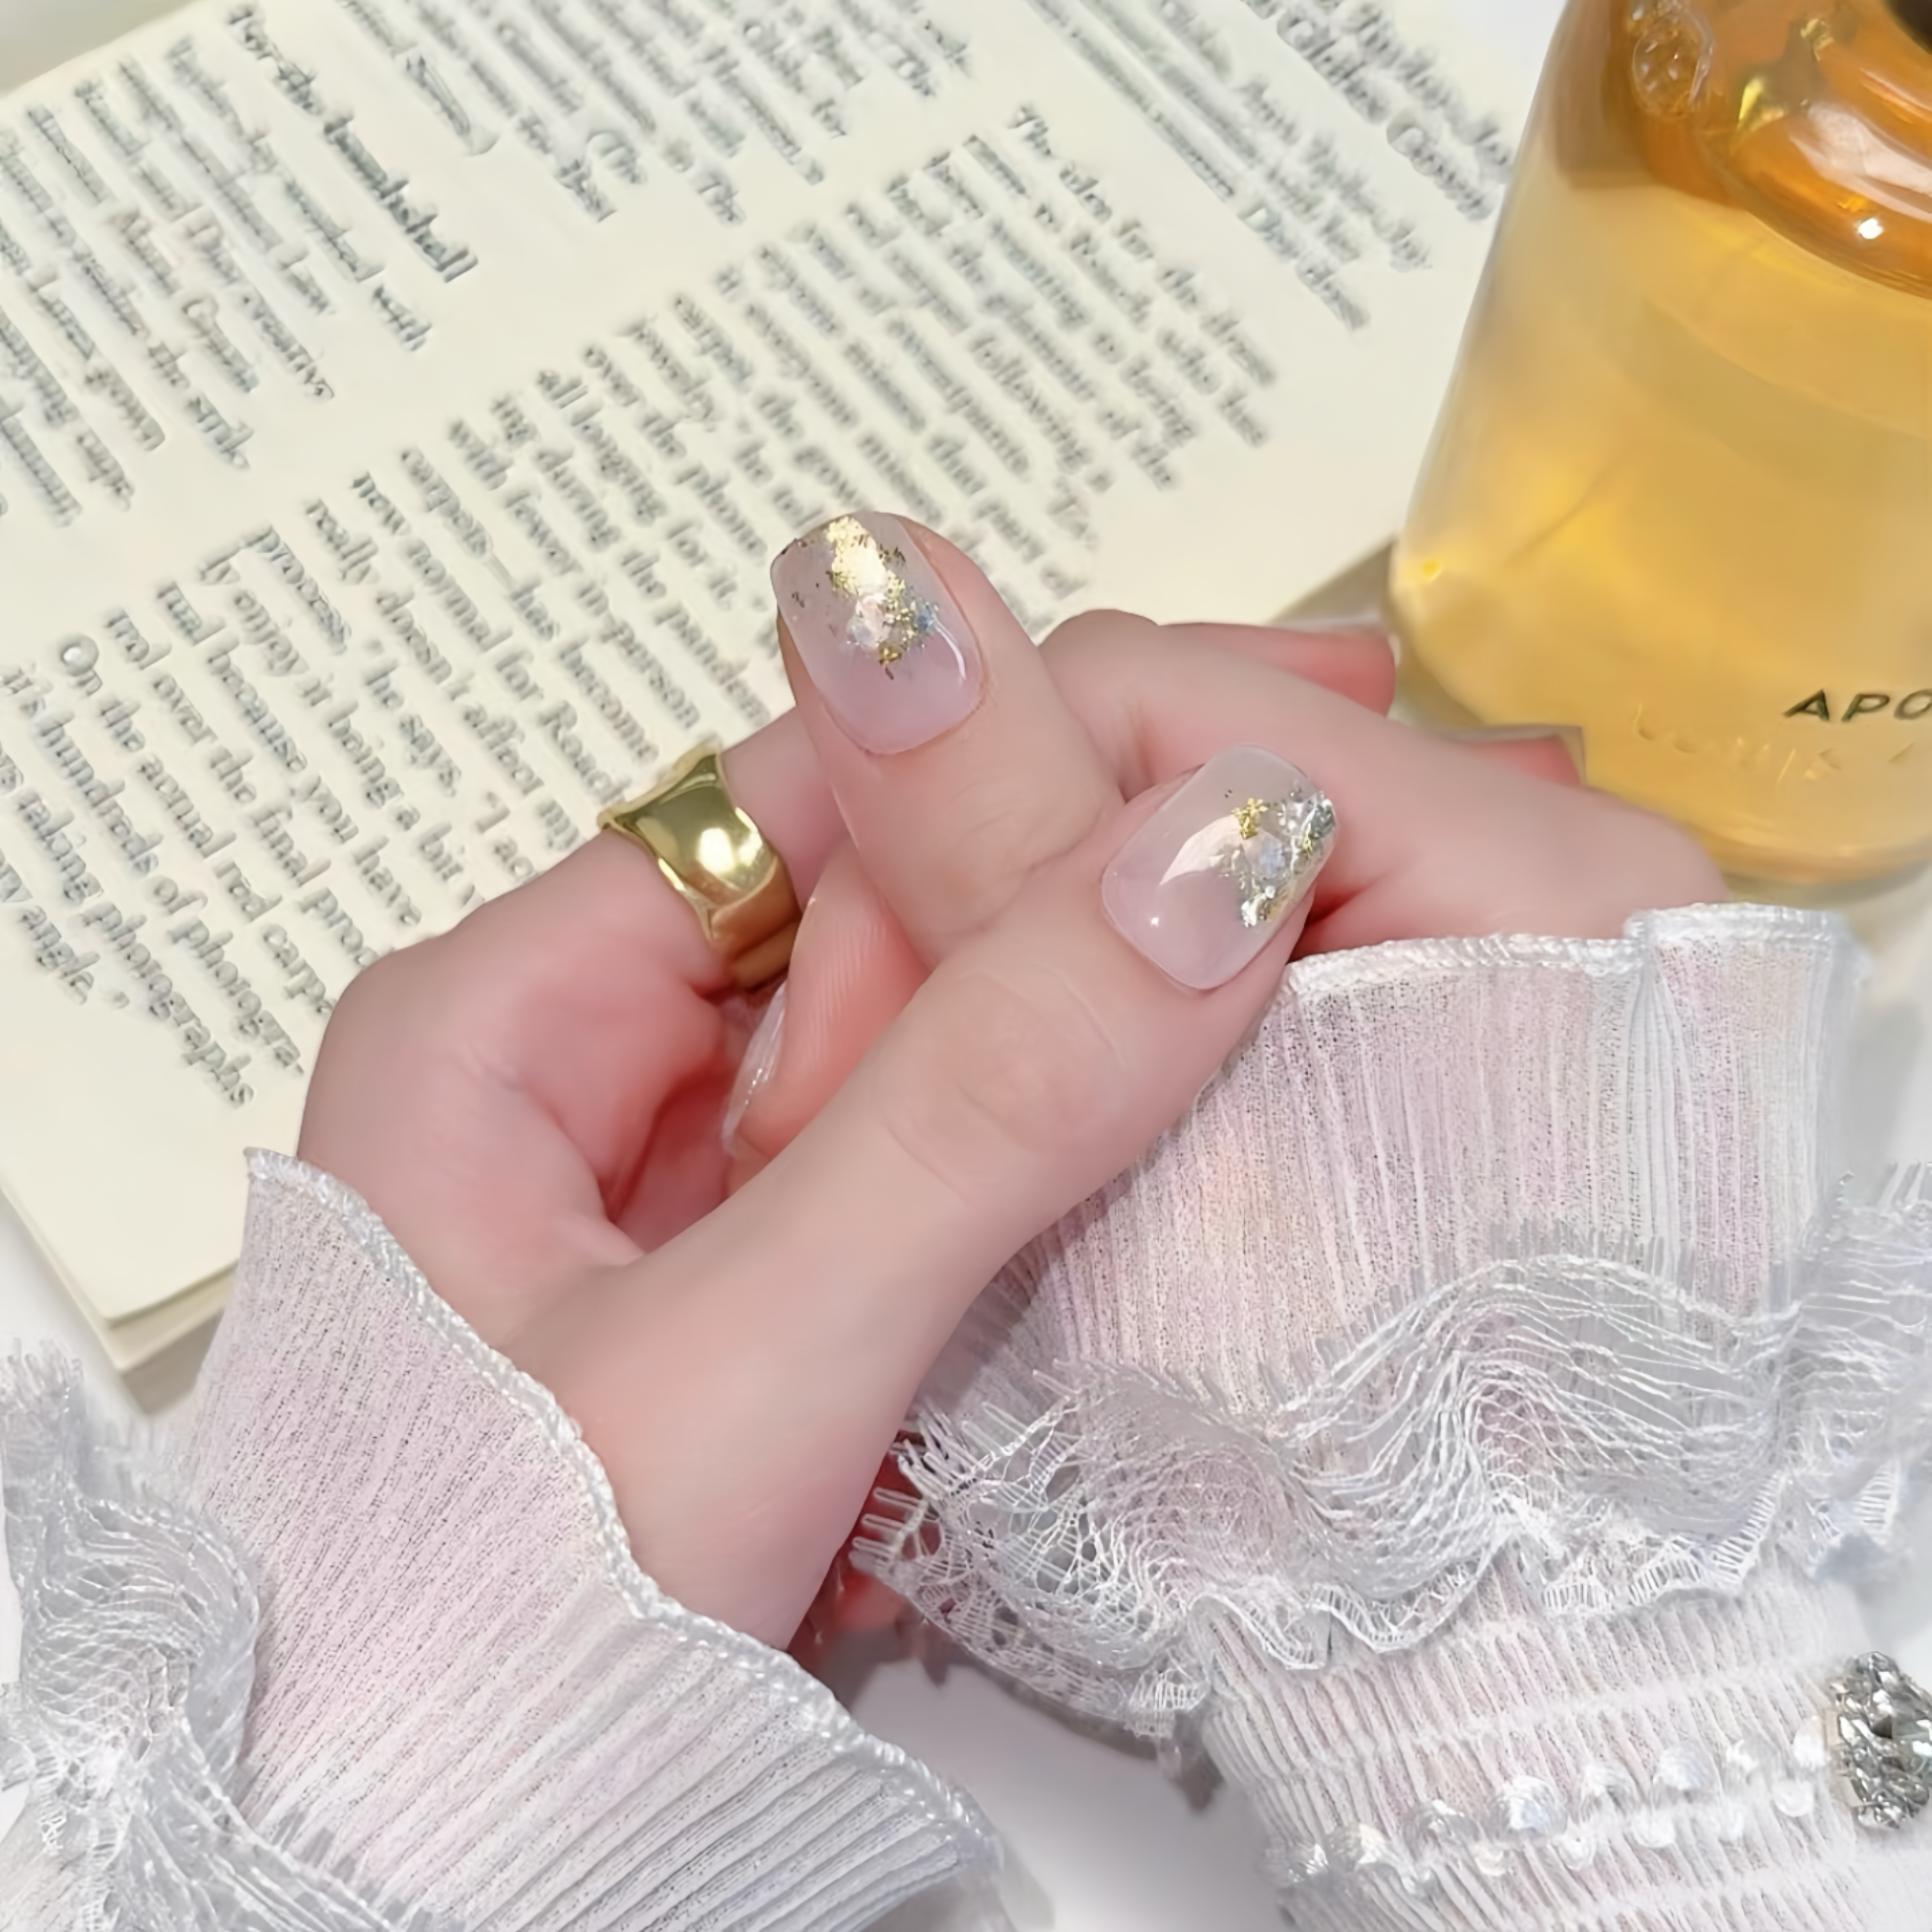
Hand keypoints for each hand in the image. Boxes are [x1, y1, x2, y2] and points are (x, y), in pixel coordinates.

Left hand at [299, 518, 1720, 1648]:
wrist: (423, 1883)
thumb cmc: (491, 1635)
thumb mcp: (754, 1346)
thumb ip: (981, 1102)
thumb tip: (1211, 857)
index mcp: (500, 1021)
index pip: (793, 800)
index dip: (1016, 769)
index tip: (1233, 786)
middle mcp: (571, 1084)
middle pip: (862, 930)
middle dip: (1064, 947)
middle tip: (1292, 932)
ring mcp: (662, 1204)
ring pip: (906, 1073)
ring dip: (1061, 1087)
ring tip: (1251, 1067)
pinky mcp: (738, 1312)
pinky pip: (906, 1196)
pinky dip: (1023, 1205)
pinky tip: (1140, 1212)